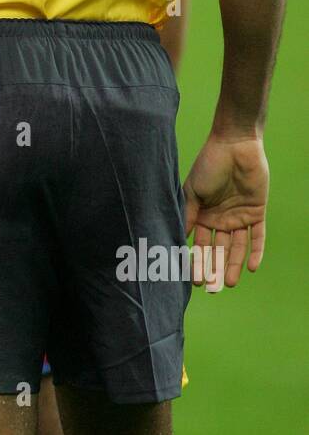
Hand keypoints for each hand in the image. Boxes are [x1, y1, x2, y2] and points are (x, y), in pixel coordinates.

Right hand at [183, 135, 268, 289]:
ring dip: (234, 265)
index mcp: (202, 215)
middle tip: (211, 288)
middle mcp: (220, 219)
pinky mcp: (256, 213)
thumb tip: (176, 241)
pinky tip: (252, 268)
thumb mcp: (192, 192)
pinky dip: (256, 252)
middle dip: (214, 269)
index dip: (197, 261)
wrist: (233, 146)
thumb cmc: (208, 165)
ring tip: (230, 283)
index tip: (193, 279)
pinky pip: (258, 237)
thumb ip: (187, 216)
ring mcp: (239, 217)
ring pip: (237, 247)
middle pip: (218, 250)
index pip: (199, 244)